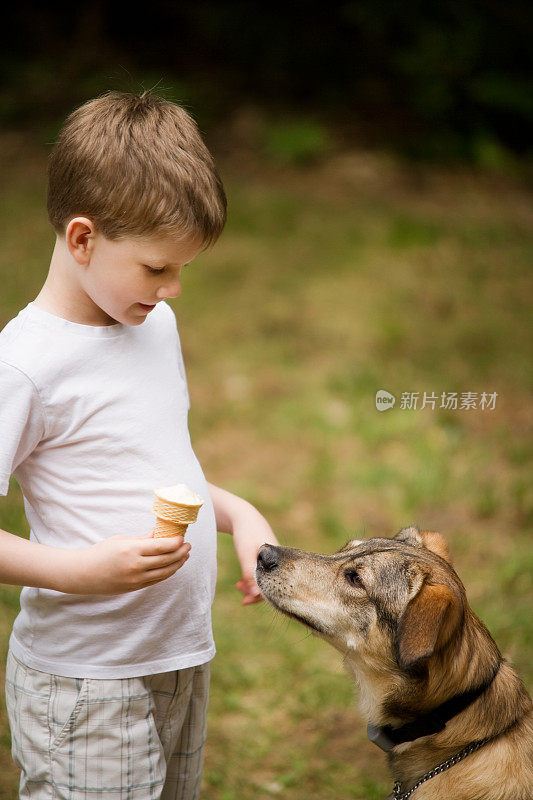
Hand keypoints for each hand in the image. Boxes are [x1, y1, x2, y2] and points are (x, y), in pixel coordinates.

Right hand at [60, 534, 190, 593]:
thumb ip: (142, 539)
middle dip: (180, 552)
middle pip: (166, 560)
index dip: (175, 543)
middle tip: (188, 546)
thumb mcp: (121, 540)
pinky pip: (156, 580)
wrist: (83, 574)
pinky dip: (166, 573)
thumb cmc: (101, 552)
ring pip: (164, 572)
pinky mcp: (134, 588)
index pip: (161, 546)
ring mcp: (135, 579)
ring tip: (185, 556)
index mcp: (132, 549)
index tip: (183, 538)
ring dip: (177, 564)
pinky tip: (172, 566)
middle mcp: (136, 566)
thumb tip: (160, 533)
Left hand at [207, 482, 279, 605]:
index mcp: (278, 561)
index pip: (274, 587)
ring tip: (239, 587)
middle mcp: (279, 562)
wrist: (244, 516)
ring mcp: (273, 560)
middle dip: (256, 593)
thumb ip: (250, 574)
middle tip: (242, 600)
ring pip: (266, 580)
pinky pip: (262, 574)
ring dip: (253, 587)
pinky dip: (252, 580)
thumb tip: (254, 595)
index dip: (261, 596)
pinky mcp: (267, 559)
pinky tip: (240, 583)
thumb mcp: (246, 554)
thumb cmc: (246, 533)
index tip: (246, 601)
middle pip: (271, 585)